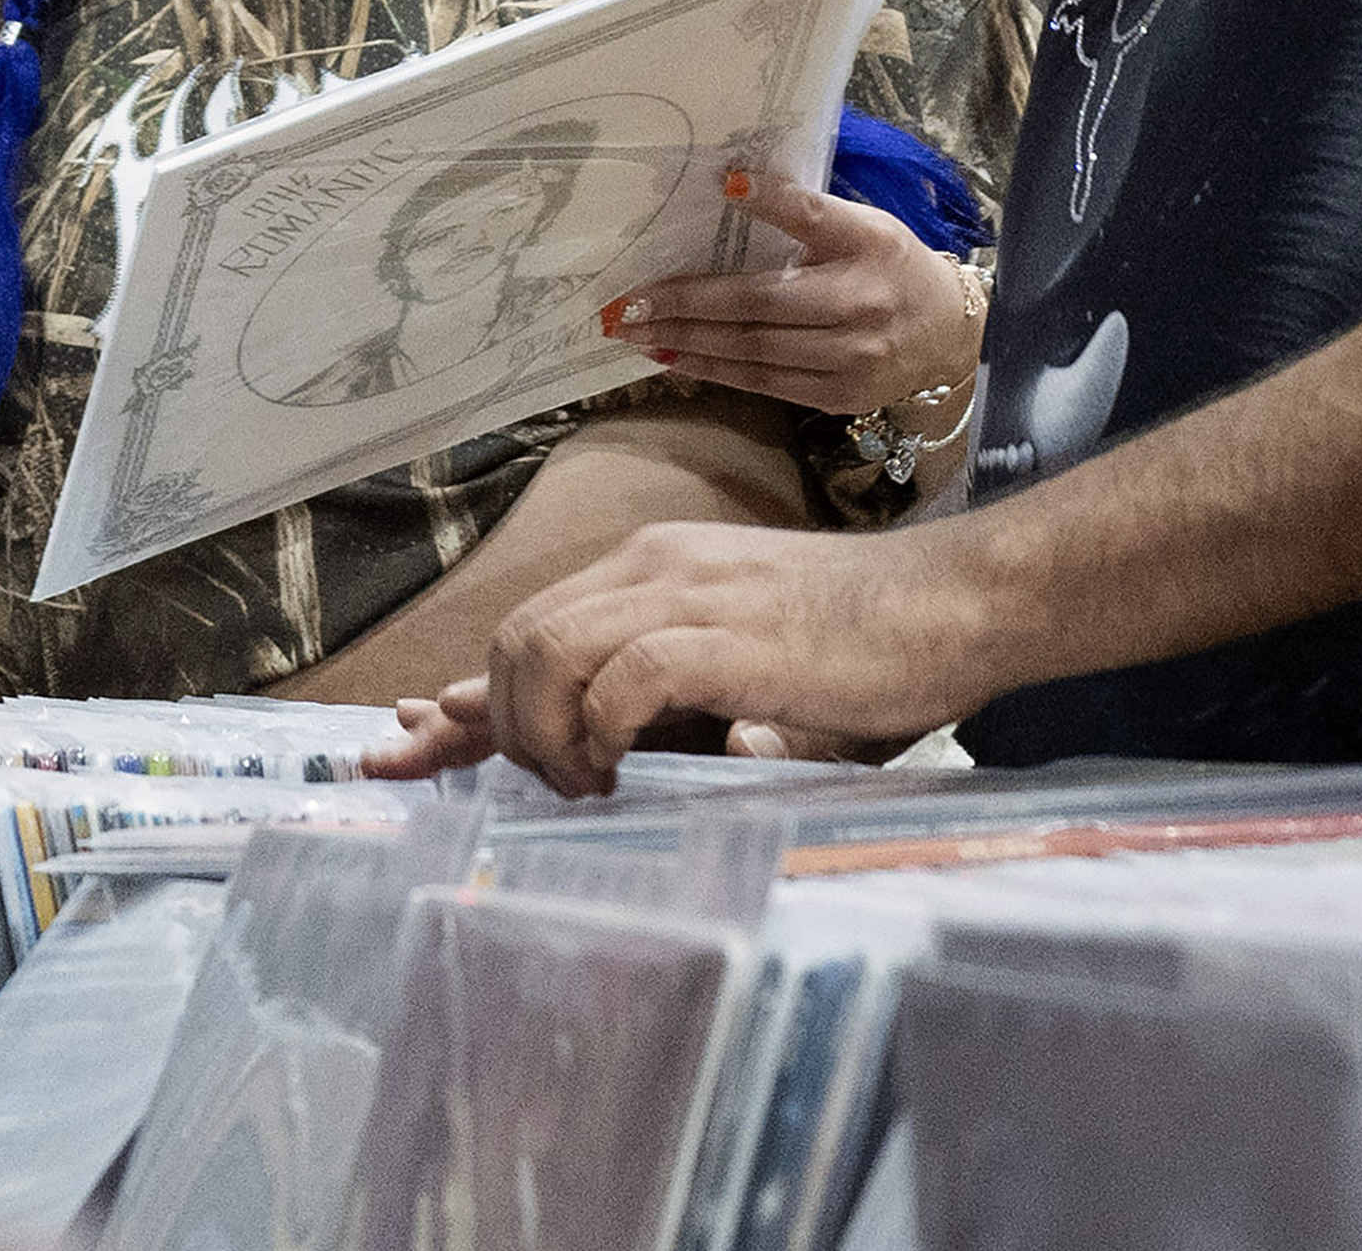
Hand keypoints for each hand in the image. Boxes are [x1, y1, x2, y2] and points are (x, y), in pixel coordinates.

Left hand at [430, 517, 1003, 795]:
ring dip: (539, 732)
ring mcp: (684, 595)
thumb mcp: (752, 677)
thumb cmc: (872, 650)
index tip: (404, 739)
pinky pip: (618, 677)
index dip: (460, 699)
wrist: (957, 604)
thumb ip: (679, 707)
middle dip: (483, 725)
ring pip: (543, 649)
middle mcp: (652, 571)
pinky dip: (600, 733)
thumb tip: (606, 755)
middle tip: (519, 789)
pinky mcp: (722, 633)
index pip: (531, 632)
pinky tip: (624, 772)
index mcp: (655, 576)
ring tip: (581, 785)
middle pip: (513, 639)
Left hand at [599, 174, 984, 420]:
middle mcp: (861, 302)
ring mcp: (851, 357)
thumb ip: (807, 213)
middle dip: (686, 303)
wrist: (950, 335)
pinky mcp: (839, 396)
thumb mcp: (862, 225)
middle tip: (629, 302)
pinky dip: (715, 371)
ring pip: (753, 350)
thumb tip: (730, 185)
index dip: (772, 200)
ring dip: (687, 342)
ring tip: (638, 332)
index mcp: (869, 243)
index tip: (726, 183)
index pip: (815, 216)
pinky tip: (677, 359)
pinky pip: (765, 383)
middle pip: (760, 303)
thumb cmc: (891, 267)